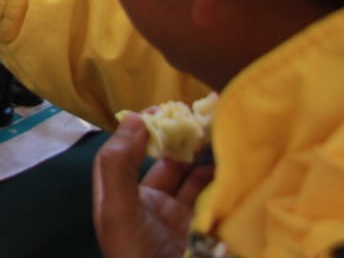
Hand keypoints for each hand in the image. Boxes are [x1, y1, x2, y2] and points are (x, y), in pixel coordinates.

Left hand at [92, 113, 215, 257]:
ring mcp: (180, 220)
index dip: (144, 130)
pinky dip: (224, 184)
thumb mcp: (118, 212)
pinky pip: (215, 201)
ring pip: (195, 180)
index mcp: (124, 198)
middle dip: (185, 142)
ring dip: (208, 160)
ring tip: (225, 137)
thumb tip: (134, 120)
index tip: (165, 108)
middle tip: (206, 119)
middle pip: (168, 164)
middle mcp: (151, 206)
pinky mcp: (207, 232)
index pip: (130, 154)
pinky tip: (235, 168)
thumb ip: (119, 166)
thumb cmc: (134, 256)